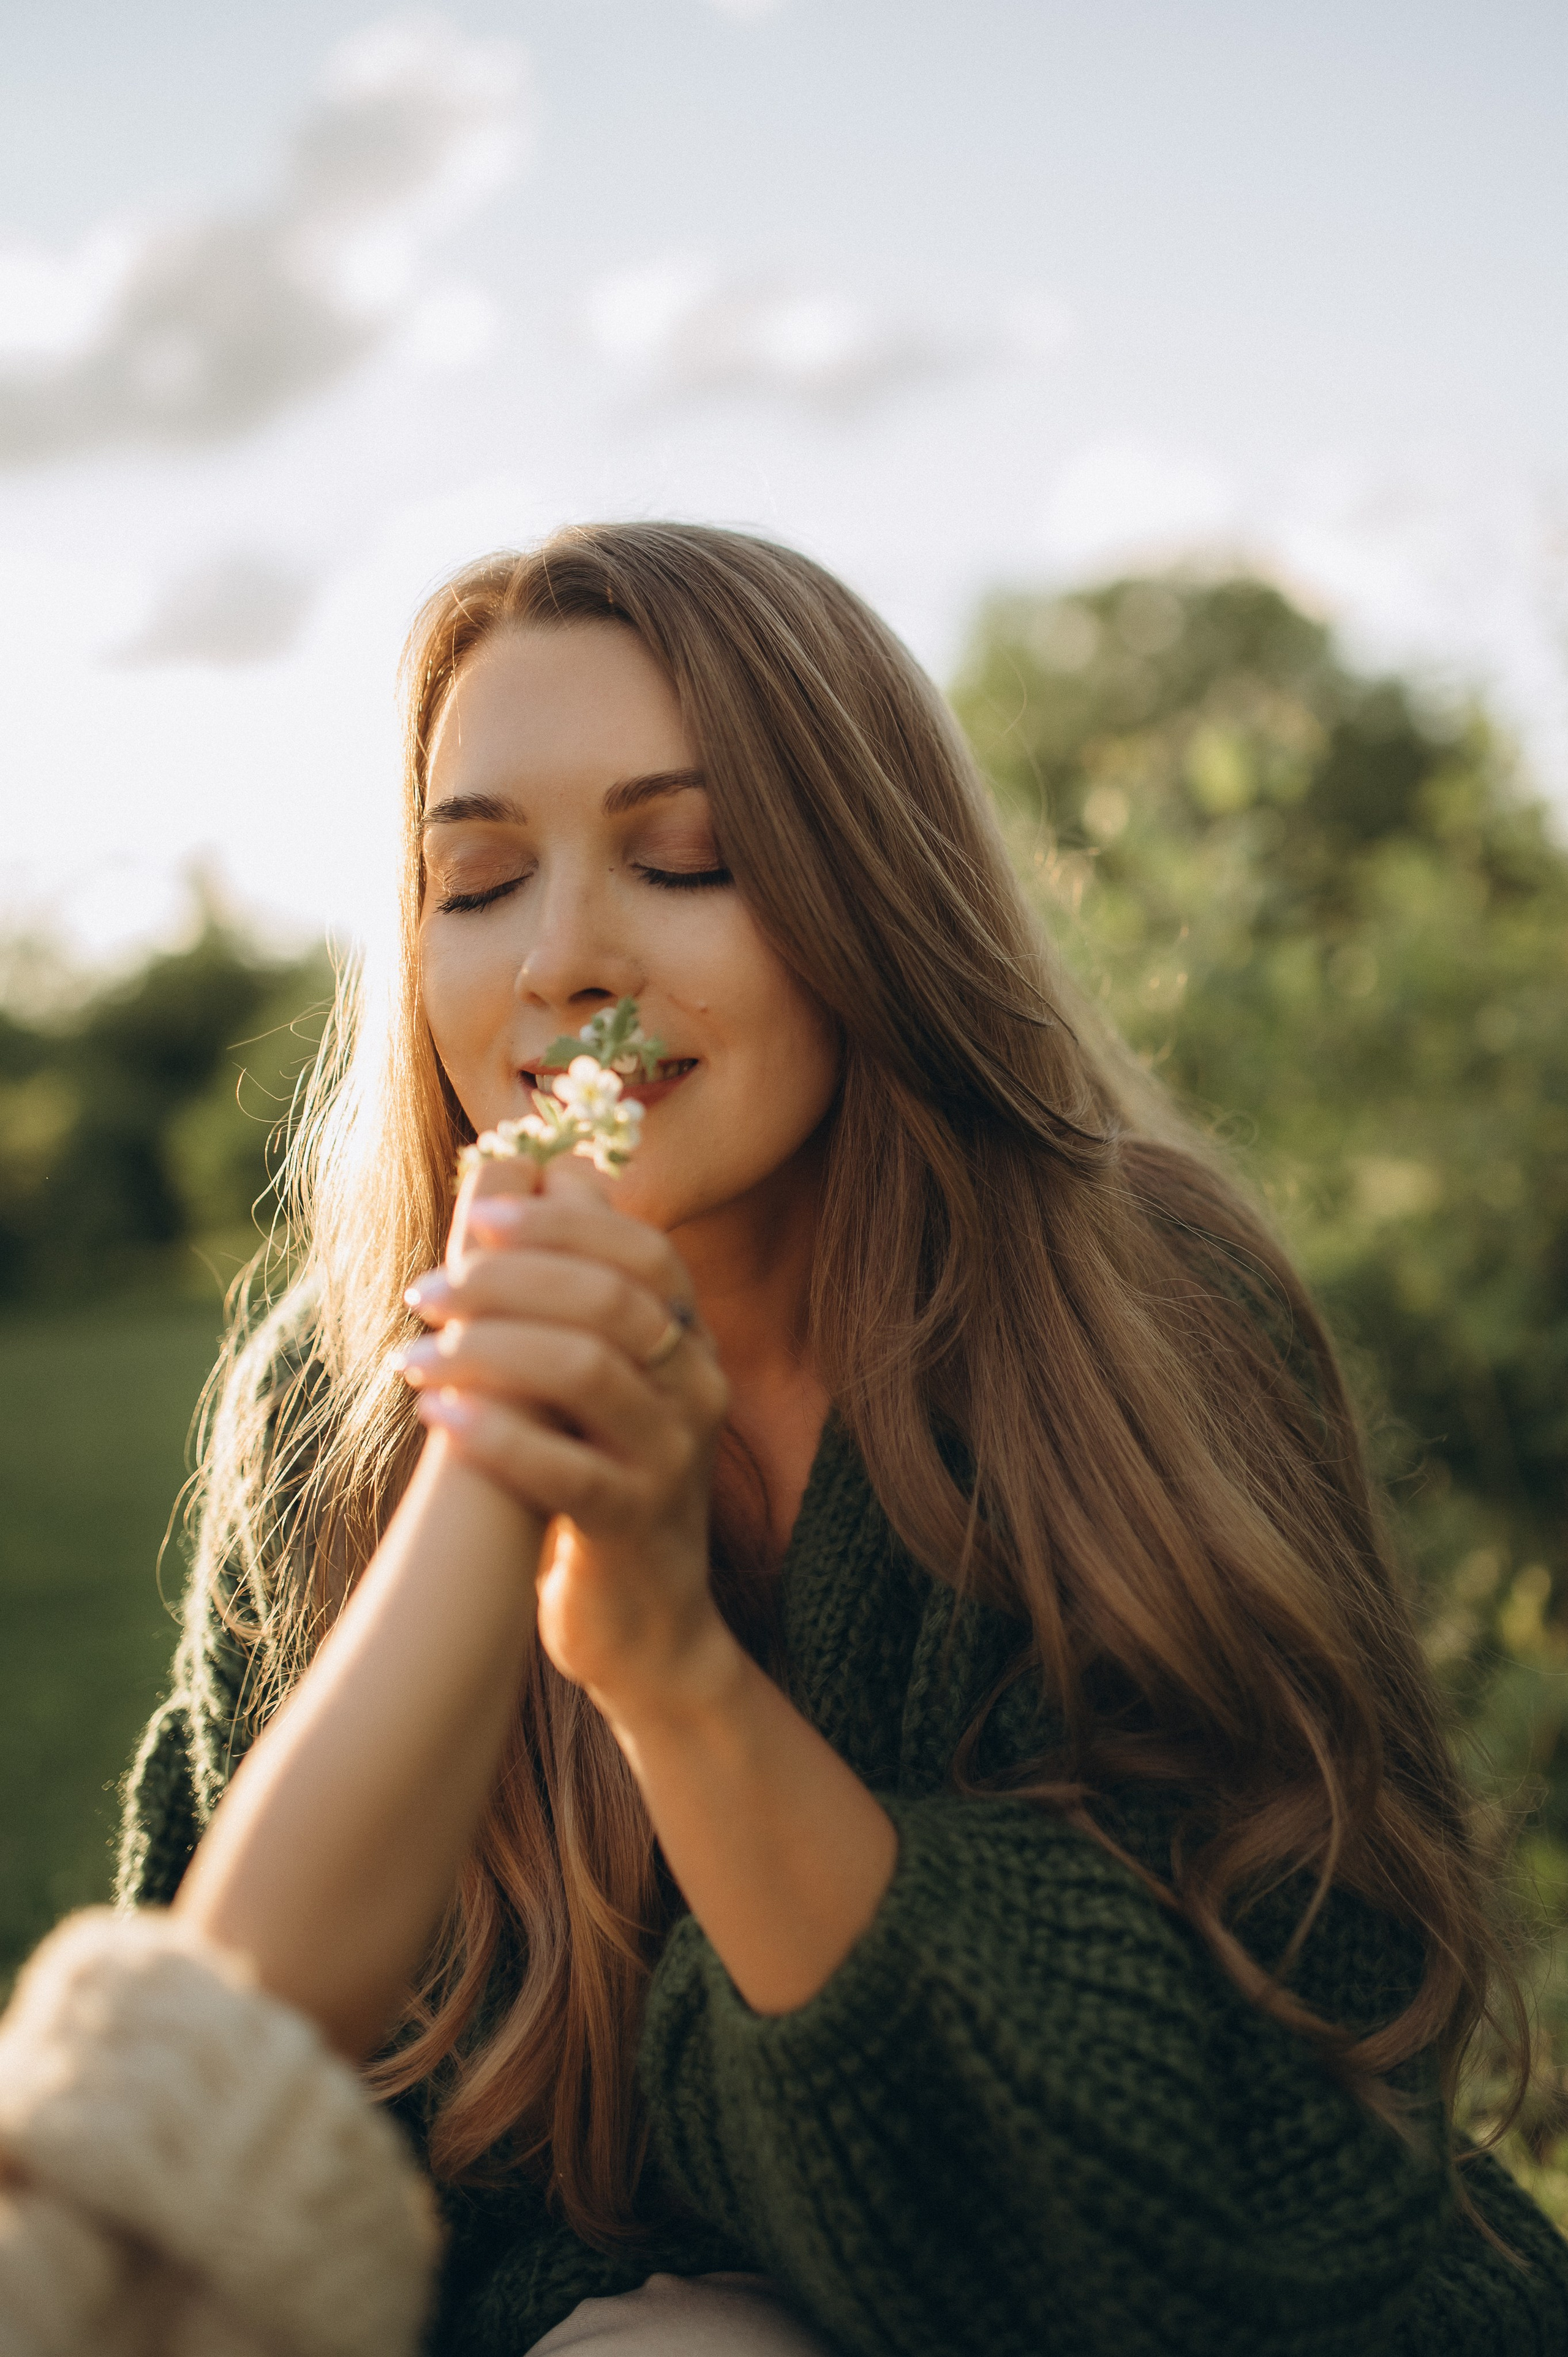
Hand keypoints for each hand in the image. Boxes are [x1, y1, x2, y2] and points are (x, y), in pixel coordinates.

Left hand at [397, 1162, 735, 1714]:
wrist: (643, 1630)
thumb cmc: (594, 1481)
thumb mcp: (595, 1382)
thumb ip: (574, 1289)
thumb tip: (537, 1170)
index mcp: (688, 1343)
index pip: (642, 1250)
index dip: (558, 1224)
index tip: (473, 1219)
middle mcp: (695, 1390)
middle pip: (608, 1298)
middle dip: (505, 1280)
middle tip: (423, 1290)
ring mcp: (671, 1459)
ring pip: (586, 1369)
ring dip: (485, 1349)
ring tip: (413, 1356)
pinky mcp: (632, 1526)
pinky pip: (564, 1467)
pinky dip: (493, 1433)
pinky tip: (434, 1417)